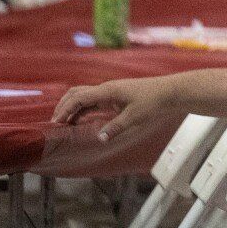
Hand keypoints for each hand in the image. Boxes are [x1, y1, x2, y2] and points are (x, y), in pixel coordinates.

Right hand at [53, 77, 174, 142]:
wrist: (171, 92)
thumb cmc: (154, 101)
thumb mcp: (135, 117)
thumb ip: (116, 127)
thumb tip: (100, 138)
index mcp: (107, 90)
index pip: (78, 97)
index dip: (65, 109)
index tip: (55, 122)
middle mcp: (106, 89)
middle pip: (77, 94)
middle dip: (64, 106)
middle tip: (55, 123)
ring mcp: (111, 92)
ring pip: (85, 97)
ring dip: (73, 109)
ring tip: (64, 124)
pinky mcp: (116, 97)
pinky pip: (94, 102)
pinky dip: (84, 110)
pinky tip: (80, 120)